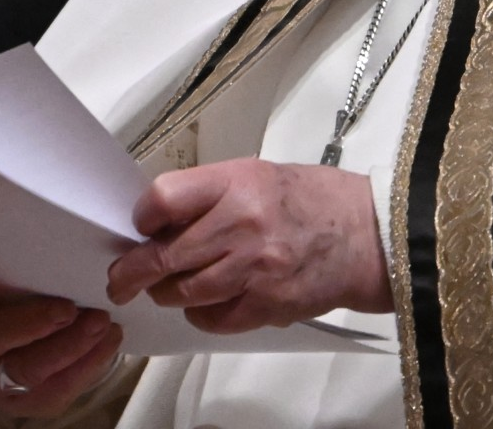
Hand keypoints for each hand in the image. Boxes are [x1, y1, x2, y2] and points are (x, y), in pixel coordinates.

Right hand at [0, 256, 123, 418]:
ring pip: (24, 370)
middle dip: (32, 323)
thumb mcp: (13, 272)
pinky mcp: (20, 400)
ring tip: (100, 323)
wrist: (27, 344)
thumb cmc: (20, 295)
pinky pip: (53, 390)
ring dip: (68, 346)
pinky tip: (109, 340)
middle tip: (69, 308)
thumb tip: (57, 227)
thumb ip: (21, 257)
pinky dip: (86, 365)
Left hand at [106, 158, 391, 332]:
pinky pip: (212, 318)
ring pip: (183, 292)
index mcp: (240, 183)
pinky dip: (202, 313)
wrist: (371, 235)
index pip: (164, 199)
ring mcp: (254, 270)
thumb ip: (212, 194)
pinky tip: (211, 300)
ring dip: (168, 292)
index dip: (144, 216)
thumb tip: (164, 218)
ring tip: (171, 285)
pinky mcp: (266, 305)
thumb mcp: (260, 175)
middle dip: (133, 271)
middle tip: (122, 278)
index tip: (141, 225)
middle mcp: (243, 226)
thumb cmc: (319, 201)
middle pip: (165, 256)